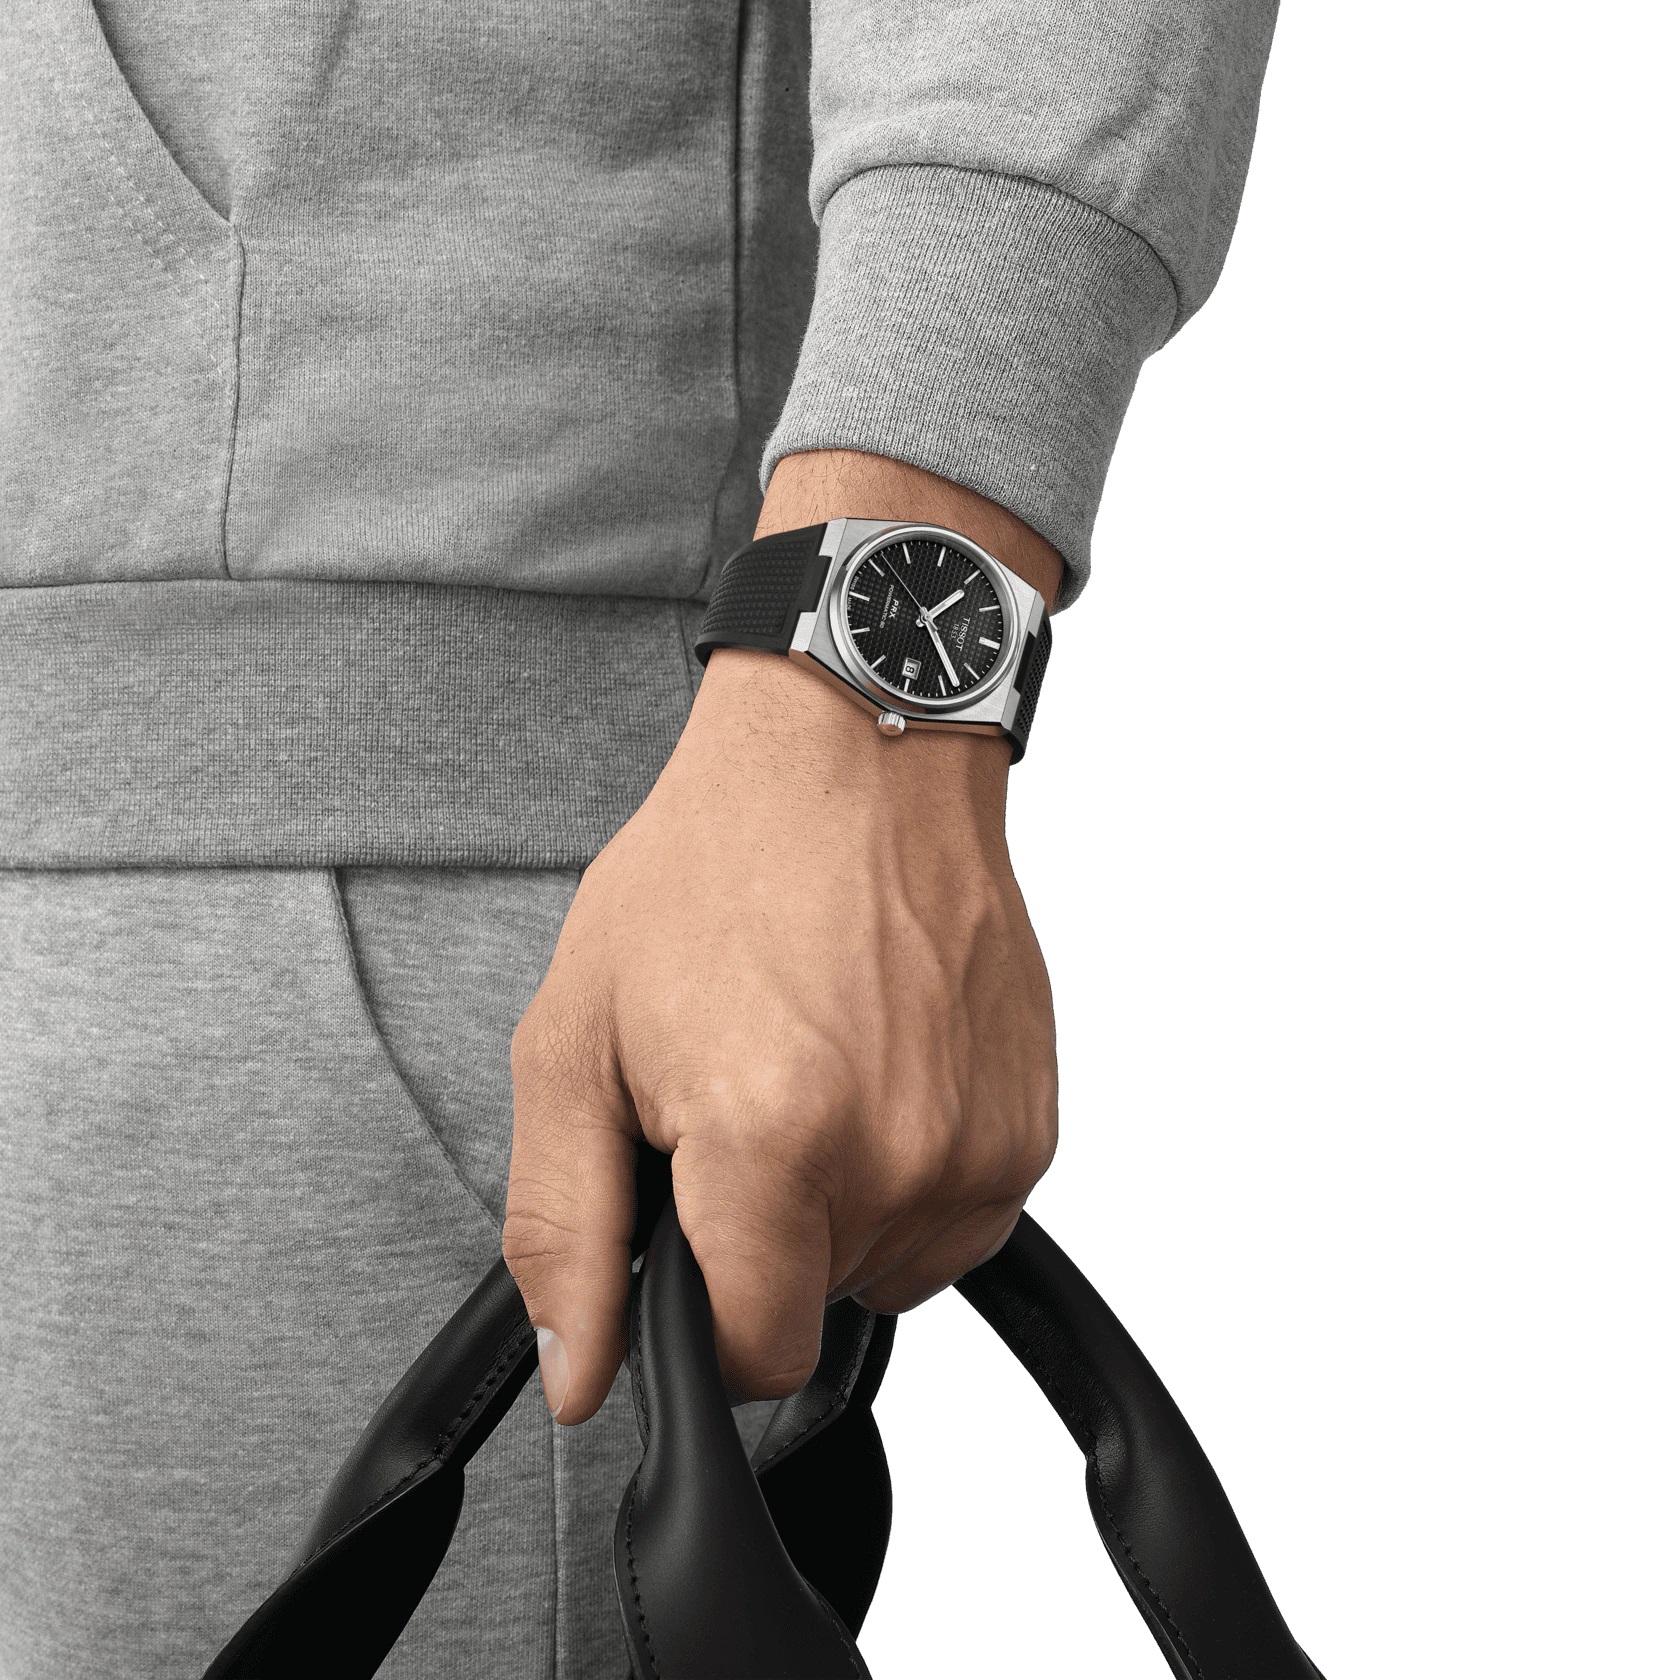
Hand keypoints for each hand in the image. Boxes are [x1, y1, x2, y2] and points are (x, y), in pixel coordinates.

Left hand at [503, 450, 1063, 1421]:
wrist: (854, 762)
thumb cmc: (716, 869)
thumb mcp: (577, 1039)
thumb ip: (565, 1227)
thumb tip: (578, 1373)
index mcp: (773, 1141)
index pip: (750, 1357)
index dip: (698, 1316)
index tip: (687, 1236)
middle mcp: (897, 1158)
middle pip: (816, 1307)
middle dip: (760, 1237)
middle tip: (738, 1104)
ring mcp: (980, 1146)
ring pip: (890, 1271)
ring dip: (840, 1208)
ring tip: (812, 1074)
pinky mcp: (1031, 1128)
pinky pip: (955, 1217)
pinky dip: (906, 1171)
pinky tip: (873, 1069)